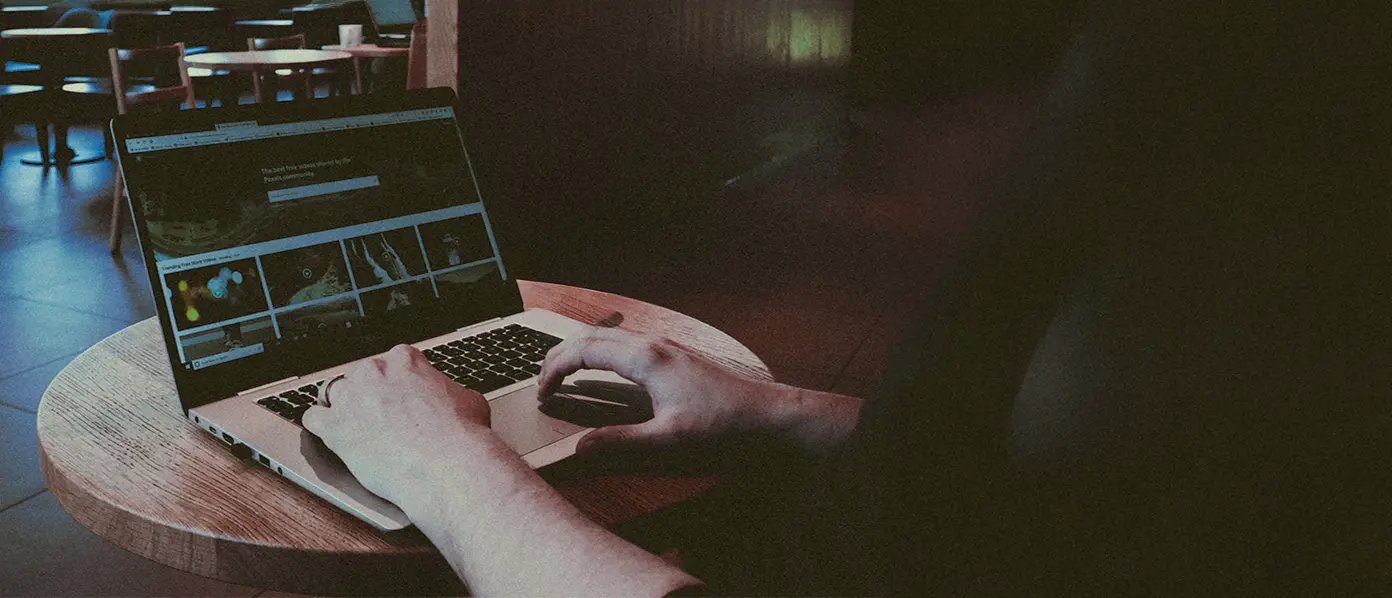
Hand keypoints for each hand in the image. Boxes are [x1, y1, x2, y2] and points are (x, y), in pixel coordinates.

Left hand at [302, 344, 490, 504]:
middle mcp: (374, 372)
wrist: (448, 466)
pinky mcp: (334, 427)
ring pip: (333, 393)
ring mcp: (351, 398)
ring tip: (353, 425)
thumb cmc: (461, 437)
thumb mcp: (469, 400)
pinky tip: (329, 434)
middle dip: (367, 394)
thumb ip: (450, 393)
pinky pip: (313, 418)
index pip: (390, 362)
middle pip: (360, 375)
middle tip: (379, 416)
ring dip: (342, 408)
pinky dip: (320, 426)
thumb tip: (454, 398)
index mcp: (405, 360)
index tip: (397, 396)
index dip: (393, 382)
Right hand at [538, 327, 787, 454]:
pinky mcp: (674, 354)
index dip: (555, 369)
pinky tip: (602, 372)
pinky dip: (601, 352)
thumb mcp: (668, 441)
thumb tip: (579, 448)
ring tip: (562, 375)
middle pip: (591, 336)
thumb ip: (621, 443)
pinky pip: (625, 343)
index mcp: (645, 358)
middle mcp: (652, 343)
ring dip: (580, 350)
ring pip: (608, 336)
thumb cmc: (722, 425)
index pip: (584, 351)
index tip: (542, 393)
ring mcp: (664, 345)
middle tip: (541, 382)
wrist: (765, 414)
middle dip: (560, 355)